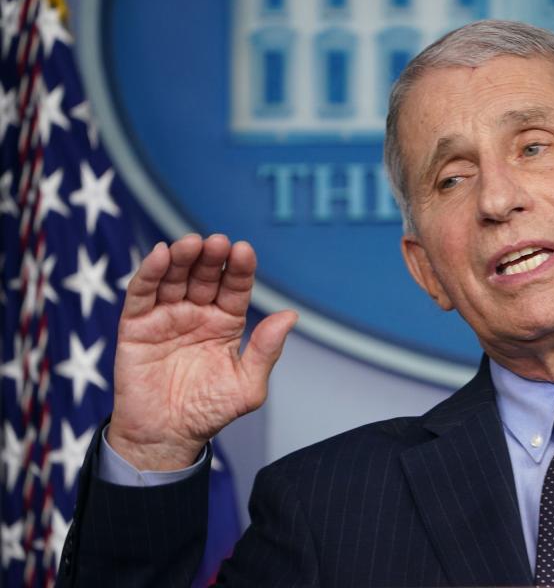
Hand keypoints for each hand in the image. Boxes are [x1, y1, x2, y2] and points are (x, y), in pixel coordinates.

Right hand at [107, 234, 297, 470]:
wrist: (166, 438)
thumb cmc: (209, 413)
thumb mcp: (247, 385)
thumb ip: (266, 350)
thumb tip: (291, 315)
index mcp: (226, 323)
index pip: (235, 288)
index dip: (240, 269)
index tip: (244, 251)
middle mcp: (197, 314)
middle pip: (205, 276)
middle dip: (211, 258)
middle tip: (217, 242)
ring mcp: (166, 317)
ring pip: (174, 278)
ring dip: (182, 257)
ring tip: (191, 244)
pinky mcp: (136, 326)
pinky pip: (141, 294)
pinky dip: (148, 272)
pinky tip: (159, 255)